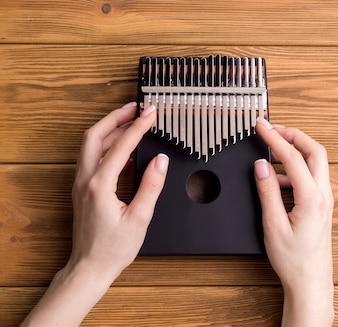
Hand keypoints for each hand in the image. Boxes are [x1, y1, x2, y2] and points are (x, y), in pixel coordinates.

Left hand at [69, 102, 167, 279]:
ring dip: (109, 129)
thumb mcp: (140, 218)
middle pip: (95, 136)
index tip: (151, 113)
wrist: (90, 267)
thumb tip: (160, 161)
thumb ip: (151, 186)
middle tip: (135, 107)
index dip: (138, 127)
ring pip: (90, 145)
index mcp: (100, 185)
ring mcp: (81, 184)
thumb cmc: (113, 248)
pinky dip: (106, 146)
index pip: (121, 146)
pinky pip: (92, 158)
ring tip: (131, 122)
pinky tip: (124, 149)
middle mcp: (86, 180)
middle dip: (115, 117)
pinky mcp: (83, 190)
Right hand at [253, 117, 333, 326]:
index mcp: (311, 198)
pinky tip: (277, 179)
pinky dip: (295, 169)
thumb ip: (267, 192)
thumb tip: (262, 165)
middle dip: (293, 134)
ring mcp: (325, 200)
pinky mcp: (321, 206)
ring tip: (271, 150)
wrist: (311, 282)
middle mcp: (323, 195)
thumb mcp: (273, 225)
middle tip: (272, 129)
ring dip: (295, 151)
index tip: (261, 126)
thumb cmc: (294, 260)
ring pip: (315, 162)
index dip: (275, 137)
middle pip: (315, 150)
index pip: (293, 157)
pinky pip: (311, 177)